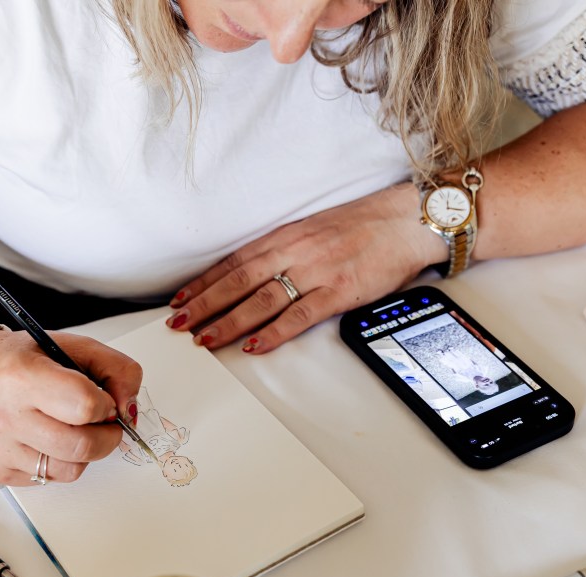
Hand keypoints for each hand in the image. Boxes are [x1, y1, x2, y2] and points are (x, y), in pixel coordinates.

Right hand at [0, 330, 141, 484]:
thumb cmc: (20, 359)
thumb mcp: (72, 346)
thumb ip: (115, 368)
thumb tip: (129, 409)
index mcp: (21, 376)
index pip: (85, 405)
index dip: (106, 404)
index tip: (104, 400)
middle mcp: (3, 415)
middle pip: (82, 446)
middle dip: (107, 436)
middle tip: (102, 422)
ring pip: (70, 470)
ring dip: (84, 452)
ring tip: (70, 428)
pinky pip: (49, 479)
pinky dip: (59, 461)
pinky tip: (45, 437)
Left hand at [165, 182, 445, 351]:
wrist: (407, 221)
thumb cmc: (364, 225)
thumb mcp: (314, 229)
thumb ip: (284, 249)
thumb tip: (254, 273)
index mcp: (286, 236)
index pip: (234, 261)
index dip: (204, 282)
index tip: (180, 298)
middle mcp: (295, 251)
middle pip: (237, 281)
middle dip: (204, 304)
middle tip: (178, 324)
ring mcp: (316, 272)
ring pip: (261, 299)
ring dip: (229, 321)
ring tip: (205, 339)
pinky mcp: (339, 291)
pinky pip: (300, 315)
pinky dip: (275, 332)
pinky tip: (255, 345)